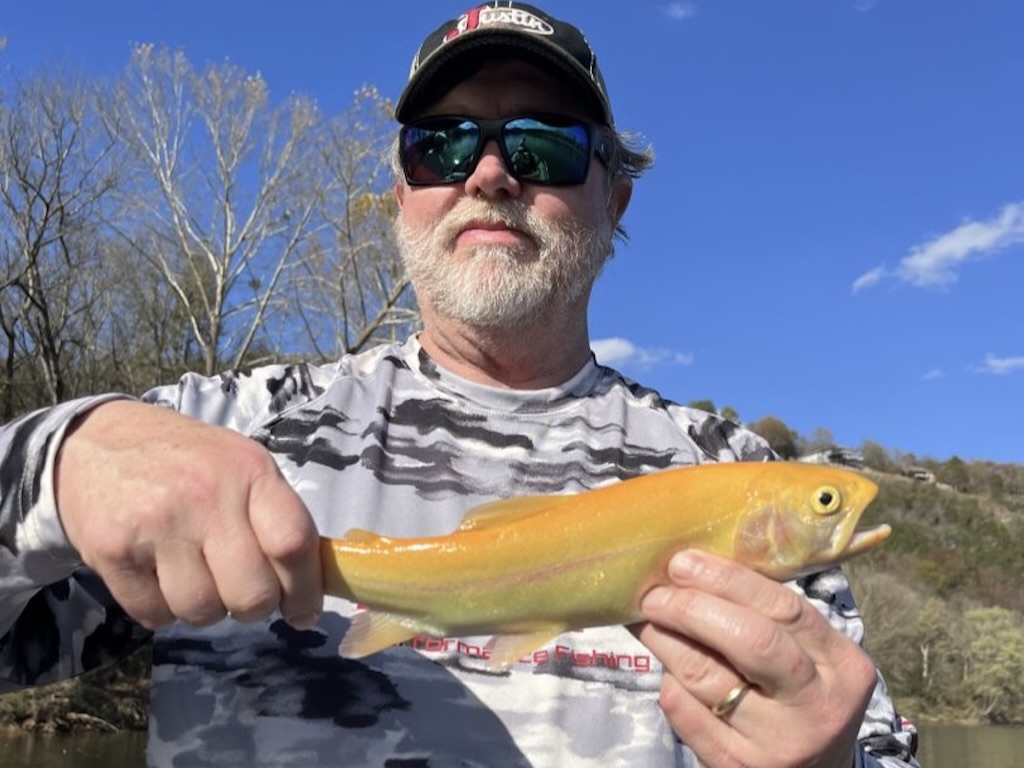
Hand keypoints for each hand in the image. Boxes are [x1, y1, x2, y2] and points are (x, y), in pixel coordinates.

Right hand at [55, 401, 322, 630]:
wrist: (100, 442)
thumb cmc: (190, 462)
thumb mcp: (243, 468)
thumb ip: (278, 518)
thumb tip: (313, 587)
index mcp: (250, 471)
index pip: (293, 542)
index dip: (305, 589)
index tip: (304, 612)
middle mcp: (206, 495)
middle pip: (252, 593)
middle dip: (253, 606)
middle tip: (241, 591)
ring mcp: (157, 524)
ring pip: (202, 611)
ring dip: (205, 608)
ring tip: (196, 574)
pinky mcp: (112, 550)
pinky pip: (154, 616)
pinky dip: (161, 609)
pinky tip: (158, 575)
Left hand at [633, 549, 875, 767]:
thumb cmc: (800, 699)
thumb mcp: (810, 659)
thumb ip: (769, 619)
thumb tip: (696, 570)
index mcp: (842, 666)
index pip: (784, 609)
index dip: (728, 580)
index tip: (683, 562)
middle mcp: (816, 707)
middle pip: (750, 640)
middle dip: (692, 608)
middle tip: (655, 593)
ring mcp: (777, 743)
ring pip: (706, 674)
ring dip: (665, 639)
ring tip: (647, 619)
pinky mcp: (737, 767)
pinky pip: (686, 712)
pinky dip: (668, 681)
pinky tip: (664, 665)